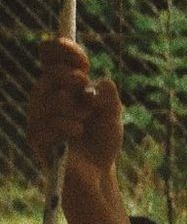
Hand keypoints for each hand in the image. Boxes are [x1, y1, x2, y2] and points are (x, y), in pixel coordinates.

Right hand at [28, 38, 135, 223]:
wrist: (98, 174)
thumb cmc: (102, 142)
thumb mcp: (113, 117)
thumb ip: (110, 98)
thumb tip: (101, 84)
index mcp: (61, 84)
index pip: (52, 55)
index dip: (63, 49)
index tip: (83, 59)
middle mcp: (45, 96)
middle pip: (50, 73)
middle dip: (72, 79)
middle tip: (87, 93)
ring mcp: (37, 117)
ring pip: (50, 98)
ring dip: (73, 107)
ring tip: (84, 121)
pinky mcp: (36, 138)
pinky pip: (48, 124)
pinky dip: (67, 127)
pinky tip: (77, 133)